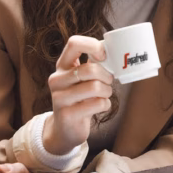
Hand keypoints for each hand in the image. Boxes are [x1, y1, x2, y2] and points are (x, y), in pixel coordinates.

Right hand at [43, 35, 113, 154]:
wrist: (65, 128)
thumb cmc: (80, 98)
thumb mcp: (82, 78)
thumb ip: (93, 64)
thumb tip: (114, 51)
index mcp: (62, 66)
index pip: (74, 43)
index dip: (93, 46)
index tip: (103, 55)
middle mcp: (57, 79)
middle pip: (90, 69)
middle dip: (106, 76)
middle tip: (108, 81)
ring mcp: (59, 98)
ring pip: (95, 87)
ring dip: (107, 91)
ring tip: (103, 95)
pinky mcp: (67, 115)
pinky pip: (98, 104)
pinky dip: (105, 104)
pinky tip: (99, 106)